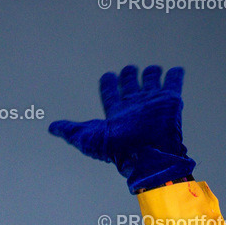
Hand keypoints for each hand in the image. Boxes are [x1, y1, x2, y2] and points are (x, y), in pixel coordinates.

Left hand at [49, 64, 195, 192]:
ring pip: (152, 80)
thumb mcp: (87, 138)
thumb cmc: (117, 150)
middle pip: (131, 85)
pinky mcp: (170, 101)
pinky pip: (174, 83)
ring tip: (152, 70)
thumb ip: (70, 131)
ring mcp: (152, 103)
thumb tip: (50, 128)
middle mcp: (134, 107)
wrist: (145, 155)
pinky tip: (174, 71)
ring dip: (151, 73)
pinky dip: (175, 75)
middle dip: (129, 75)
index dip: (108, 84)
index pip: (110, 93)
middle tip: (128, 70)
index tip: (107, 76)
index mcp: (116, 114)